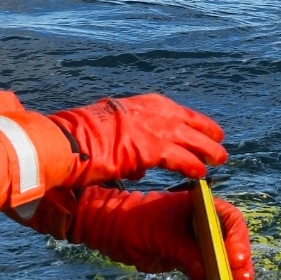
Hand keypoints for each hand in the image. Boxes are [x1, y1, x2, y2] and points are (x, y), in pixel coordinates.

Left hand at [29, 186, 253, 279]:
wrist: (111, 230)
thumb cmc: (135, 223)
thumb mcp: (162, 239)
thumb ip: (186, 255)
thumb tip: (206, 276)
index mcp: (201, 205)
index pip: (230, 220)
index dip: (237, 240)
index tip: (235, 260)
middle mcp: (205, 220)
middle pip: (232, 241)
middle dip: (239, 263)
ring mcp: (198, 239)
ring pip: (223, 257)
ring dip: (232, 276)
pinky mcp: (190, 257)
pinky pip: (209, 269)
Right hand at [51, 94, 227, 185]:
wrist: (59, 142)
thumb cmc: (73, 141)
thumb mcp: (104, 133)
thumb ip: (126, 144)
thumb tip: (141, 168)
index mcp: (133, 105)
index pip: (170, 109)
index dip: (189, 120)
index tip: (202, 126)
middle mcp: (143, 111)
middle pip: (184, 120)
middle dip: (203, 131)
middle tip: (220, 141)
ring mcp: (146, 128)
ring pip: (187, 138)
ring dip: (205, 149)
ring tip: (220, 159)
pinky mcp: (145, 148)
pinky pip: (177, 158)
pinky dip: (190, 165)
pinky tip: (200, 174)